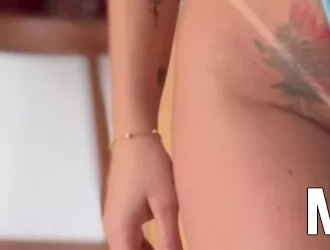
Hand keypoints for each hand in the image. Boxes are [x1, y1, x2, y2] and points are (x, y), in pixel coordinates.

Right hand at [103, 135, 181, 249]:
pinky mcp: (119, 211)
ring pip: (129, 247)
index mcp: (120, 231)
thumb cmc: (150, 166)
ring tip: (170, 246)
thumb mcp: (166, 202)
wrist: (135, 136)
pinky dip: (143, 243)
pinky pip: (129, 236)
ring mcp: (114, 220)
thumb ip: (170, 237)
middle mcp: (112, 230)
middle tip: (173, 248)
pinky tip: (162, 239)